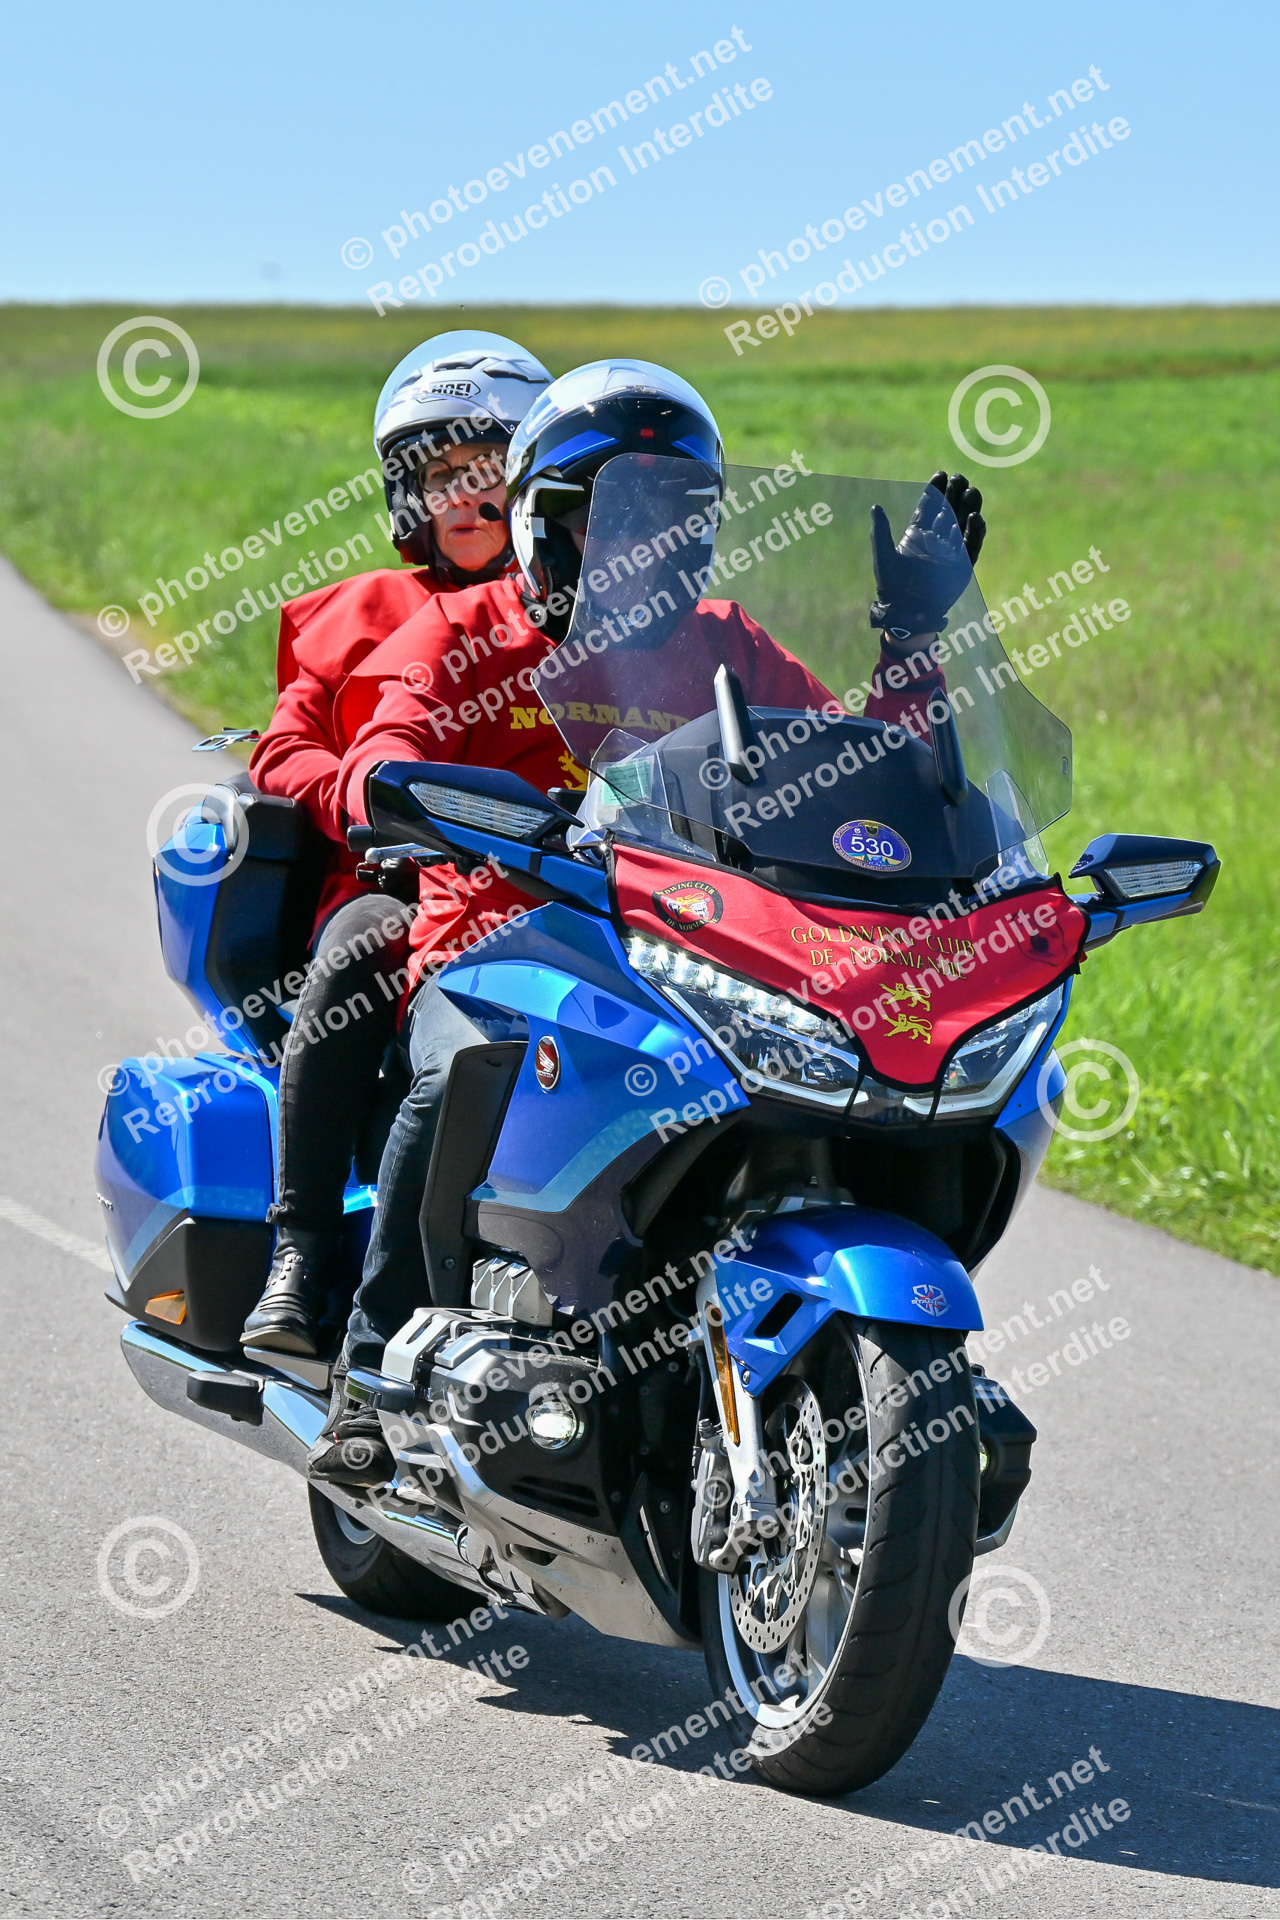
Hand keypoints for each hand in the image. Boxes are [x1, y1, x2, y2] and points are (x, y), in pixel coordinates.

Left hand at [870, 470, 984, 639]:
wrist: (906, 612)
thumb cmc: (891, 587)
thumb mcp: (883, 558)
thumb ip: (881, 532)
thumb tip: (875, 507)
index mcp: (918, 534)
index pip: (929, 506)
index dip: (936, 490)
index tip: (941, 474)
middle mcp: (936, 539)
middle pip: (949, 509)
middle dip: (955, 493)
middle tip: (960, 477)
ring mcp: (951, 551)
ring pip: (963, 523)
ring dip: (968, 507)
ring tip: (971, 490)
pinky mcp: (962, 565)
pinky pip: (971, 545)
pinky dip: (975, 531)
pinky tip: (975, 516)